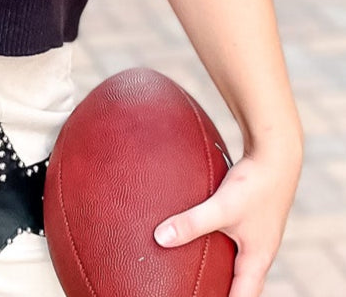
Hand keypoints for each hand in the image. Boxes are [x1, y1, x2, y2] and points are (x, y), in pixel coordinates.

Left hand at [153, 142, 302, 296]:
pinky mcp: (253, 215)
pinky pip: (237, 239)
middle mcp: (261, 251)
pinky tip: (207, 234)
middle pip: (244, 284)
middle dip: (226, 292)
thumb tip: (160, 238)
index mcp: (257, 260)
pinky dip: (223, 245)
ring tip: (205, 274)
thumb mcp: (221, 207)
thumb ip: (192, 222)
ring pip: (240, 261)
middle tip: (205, 292)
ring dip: (225, 270)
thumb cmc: (254, 184)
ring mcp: (258, 233)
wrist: (277, 154)